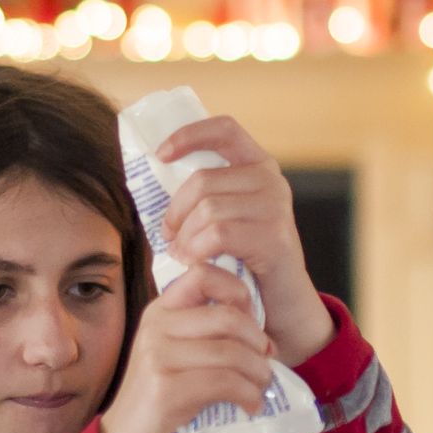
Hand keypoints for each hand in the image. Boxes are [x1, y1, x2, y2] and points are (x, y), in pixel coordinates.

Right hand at [98, 262, 273, 432]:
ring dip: (258, 373)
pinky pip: (225, 383)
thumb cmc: (162, 399)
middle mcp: (156, 327)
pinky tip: (251, 406)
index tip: (254, 322)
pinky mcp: (166, 389)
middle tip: (267, 363)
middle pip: (227, 317)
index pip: (203, 275)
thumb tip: (261, 334)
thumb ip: (206, 334)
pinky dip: (248, 395)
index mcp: (161, 311)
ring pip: (230, 352)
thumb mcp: (178, 355)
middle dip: (258, 343)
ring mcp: (157, 357)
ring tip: (261, 388)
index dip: (238, 292)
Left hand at [156, 116, 333, 363]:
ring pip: (207, 209)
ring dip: (184, 237)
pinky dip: (198, 250)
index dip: (189, 136)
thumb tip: (151, 174)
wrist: (281, 303)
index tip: (160, 155)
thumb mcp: (223, 217)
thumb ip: (201, 196)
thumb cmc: (242, 259)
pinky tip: (195, 262)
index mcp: (257, 164)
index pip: (224, 129)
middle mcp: (271, 179)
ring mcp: (276, 207)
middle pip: (202, 180)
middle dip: (175, 211)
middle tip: (167, 237)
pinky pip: (218, 234)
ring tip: (181, 253)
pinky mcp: (274, 237)